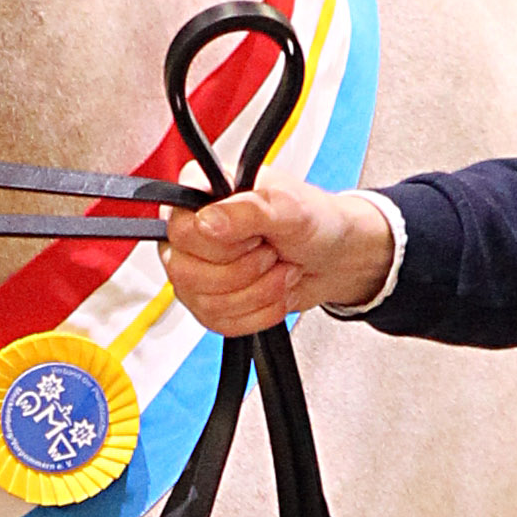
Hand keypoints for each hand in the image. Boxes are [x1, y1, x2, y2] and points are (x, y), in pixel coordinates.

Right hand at [162, 179, 394, 335]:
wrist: (335, 257)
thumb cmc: (315, 222)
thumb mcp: (289, 208)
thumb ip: (247, 211)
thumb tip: (205, 222)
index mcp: (203, 193)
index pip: (180, 230)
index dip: (221, 243)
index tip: (255, 236)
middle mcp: (194, 230)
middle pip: (184, 271)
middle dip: (243, 272)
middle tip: (271, 252)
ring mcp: (197, 267)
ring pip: (202, 302)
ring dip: (256, 293)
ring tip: (279, 270)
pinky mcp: (209, 300)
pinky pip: (217, 322)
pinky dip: (257, 313)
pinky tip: (273, 292)